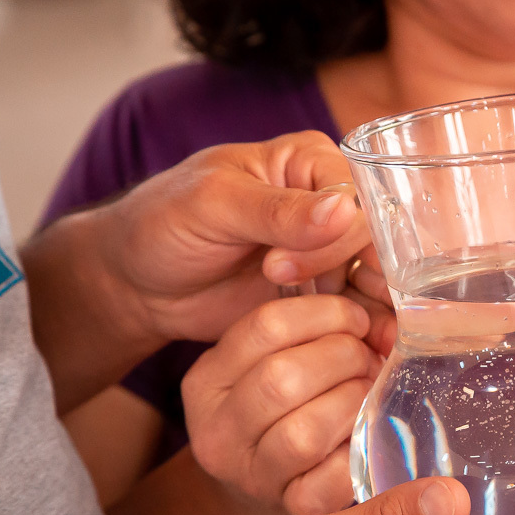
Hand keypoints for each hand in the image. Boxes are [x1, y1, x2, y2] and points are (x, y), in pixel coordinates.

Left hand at [99, 130, 370, 344]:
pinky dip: (364, 331)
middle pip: (376, 240)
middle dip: (350, 276)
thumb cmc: (162, 226)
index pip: (356, 198)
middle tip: (298, 299)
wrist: (137, 285)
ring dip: (374, 310)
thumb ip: (277, 211)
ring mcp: (330, 251)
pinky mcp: (323, 294)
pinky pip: (359, 310)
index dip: (336, 238)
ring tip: (354, 341)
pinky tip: (361, 352)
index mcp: (310, 162)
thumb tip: (343, 210)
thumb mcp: (212, 207)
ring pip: (377, 278)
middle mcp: (330, 203)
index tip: (278, 268)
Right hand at [184, 294, 378, 514]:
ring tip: (370, 390)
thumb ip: (309, 329)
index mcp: (206, 381)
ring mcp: (250, 476)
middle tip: (368, 358)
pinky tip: (367, 429)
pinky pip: (332, 479)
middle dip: (343, 358)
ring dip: (353, 402)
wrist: (267, 480)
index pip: (267, 326)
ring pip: (304, 433)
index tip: (357, 320)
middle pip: (283, 378)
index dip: (327, 313)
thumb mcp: (272, 357)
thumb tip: (376, 318)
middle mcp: (216, 432)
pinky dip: (359, 449)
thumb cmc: (282, 404)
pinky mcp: (292, 508)